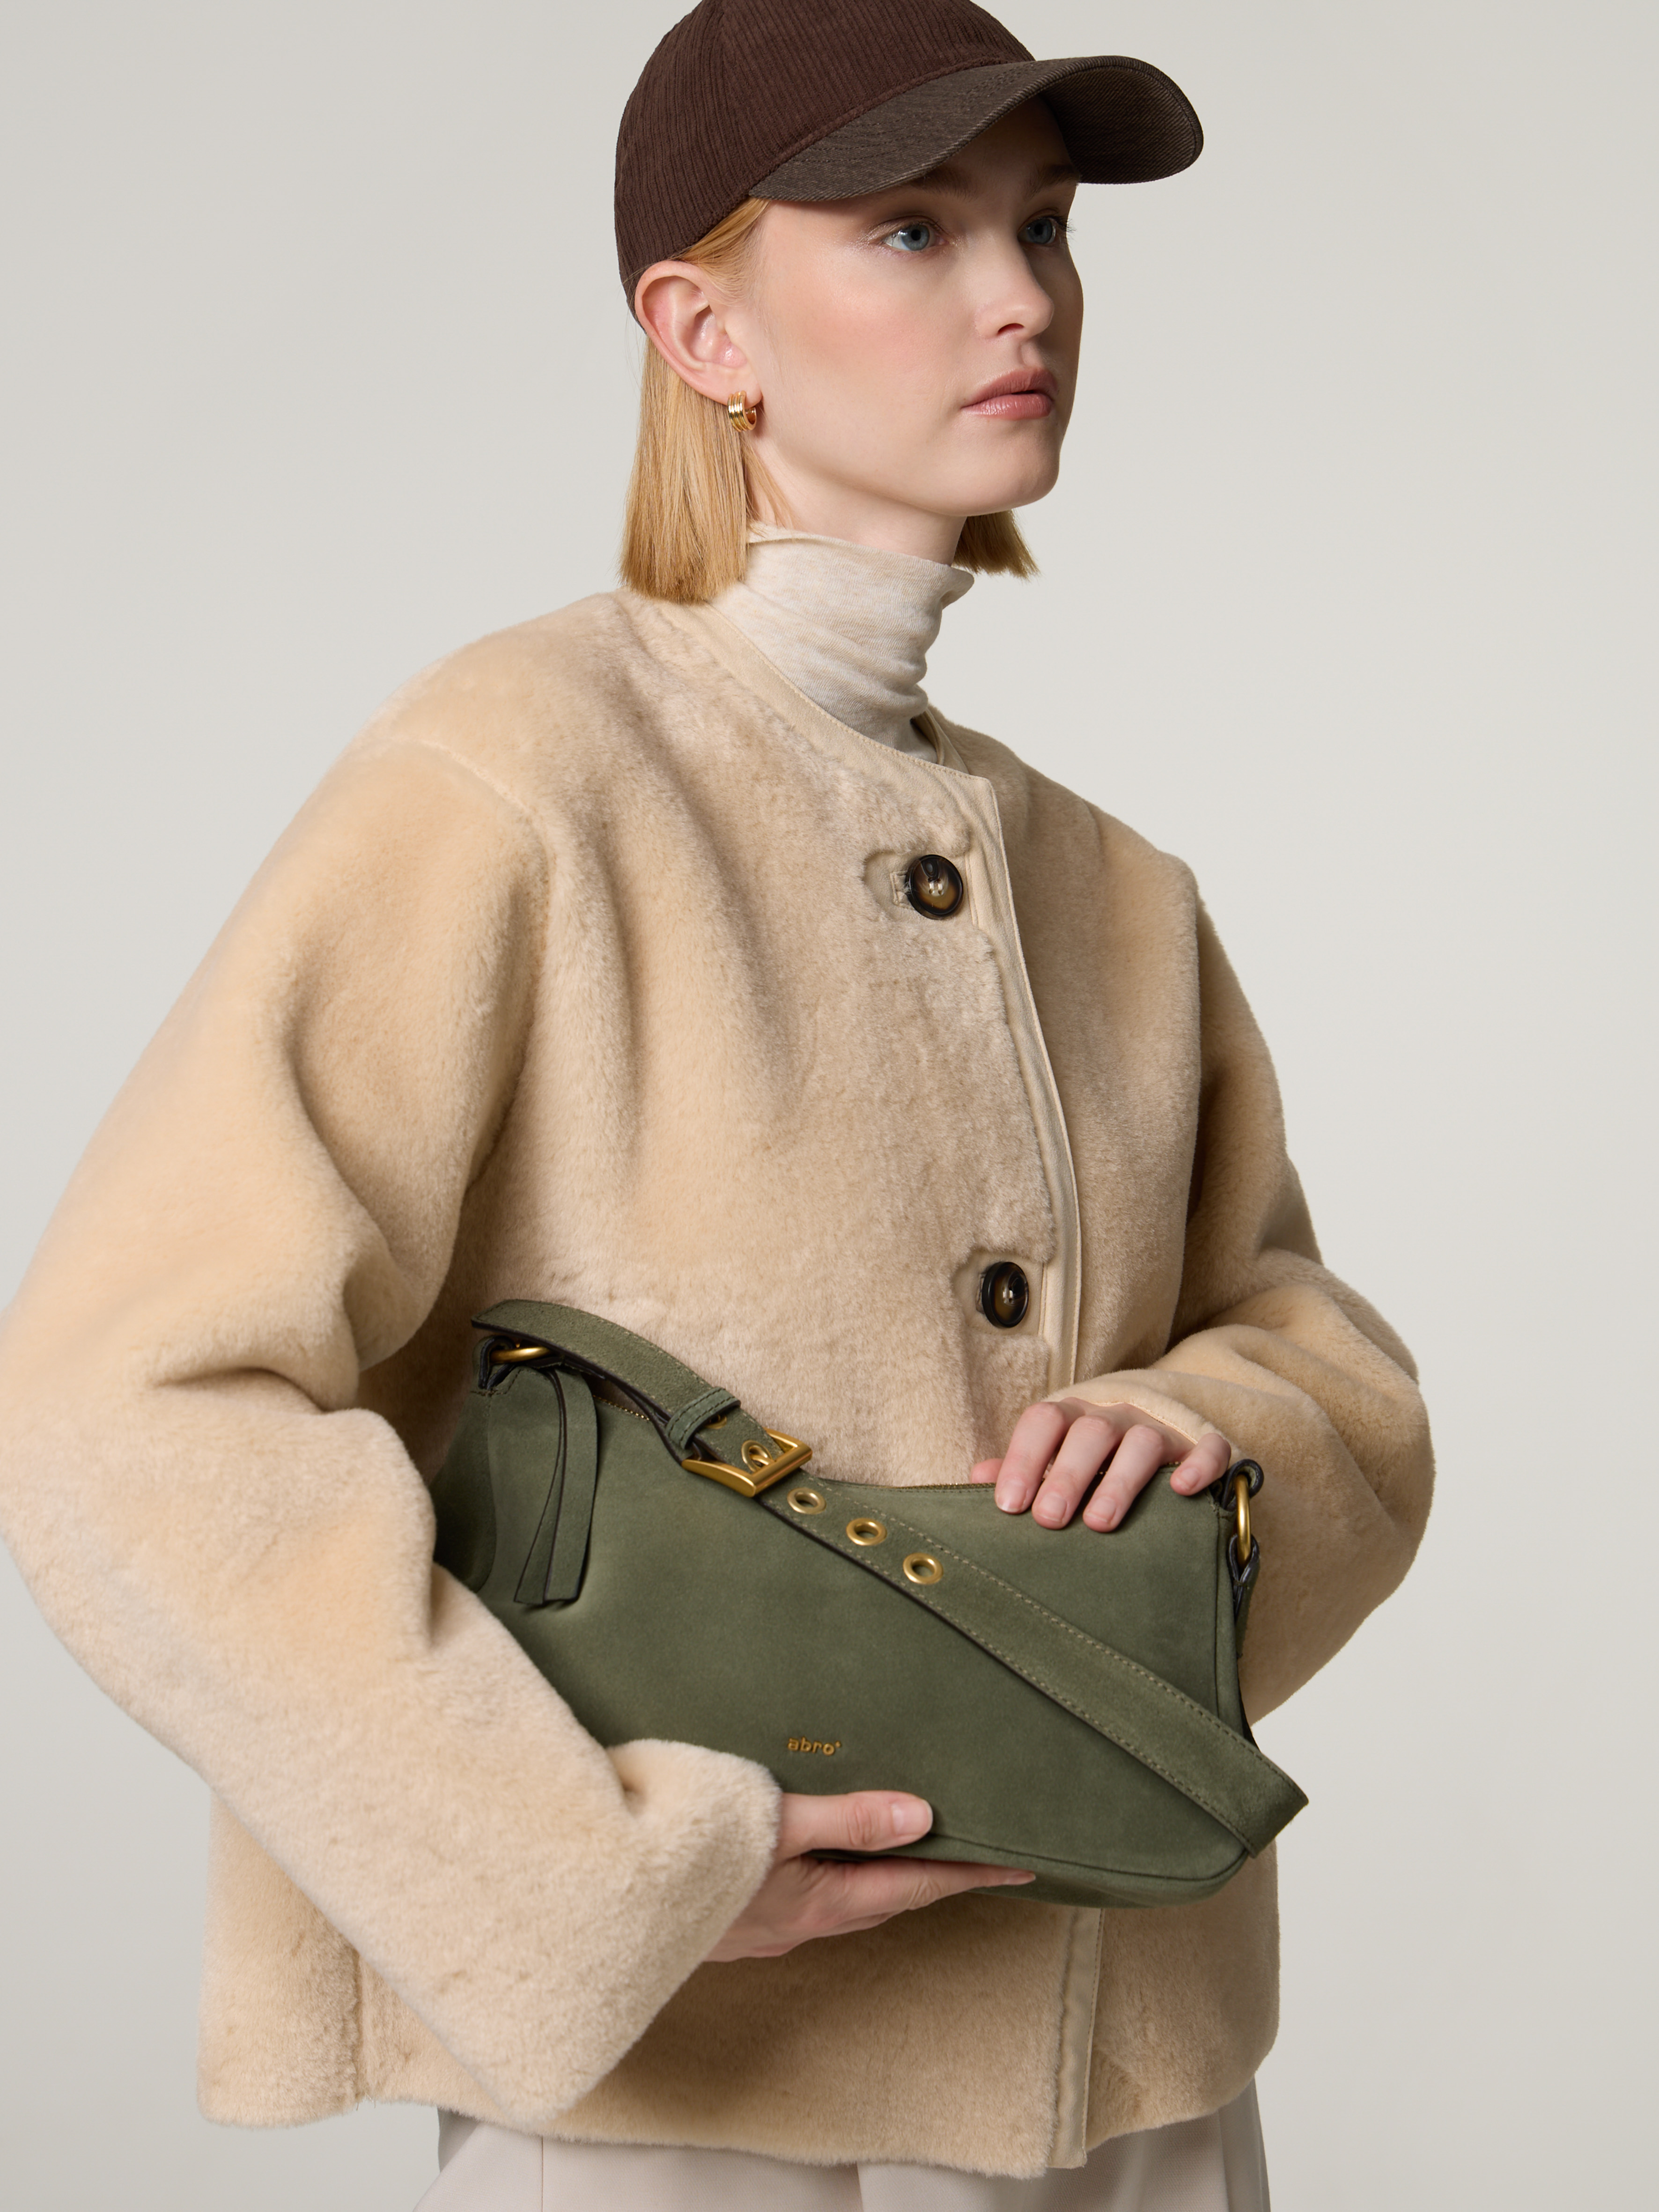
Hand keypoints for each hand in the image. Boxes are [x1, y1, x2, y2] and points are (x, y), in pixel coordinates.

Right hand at [706, 1791, 1031, 1960]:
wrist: (604, 1899)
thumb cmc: (685, 1853)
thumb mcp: (772, 1824)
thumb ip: (847, 1819)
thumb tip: (923, 1816)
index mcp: (818, 1901)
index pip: (915, 1887)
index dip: (971, 1874)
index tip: (1024, 1867)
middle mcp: (800, 1924)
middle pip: (885, 1900)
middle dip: (932, 1878)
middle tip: (975, 1852)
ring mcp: (765, 1931)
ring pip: (845, 1904)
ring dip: (881, 1878)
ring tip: (909, 1847)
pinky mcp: (732, 1923)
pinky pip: (806, 1902)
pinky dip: (833, 1879)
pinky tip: (820, 1857)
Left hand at [971, 1399, 1231, 1530]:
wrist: (1159, 1439)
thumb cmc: (1091, 1466)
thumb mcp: (1053, 1465)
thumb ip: (1018, 1472)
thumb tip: (976, 1479)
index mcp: (1073, 1419)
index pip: (1044, 1421)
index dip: (1023, 1458)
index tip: (1008, 1505)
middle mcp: (1115, 1418)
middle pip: (1091, 1431)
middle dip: (1067, 1474)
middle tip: (1049, 1519)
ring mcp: (1160, 1430)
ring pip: (1143, 1441)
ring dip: (1121, 1480)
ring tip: (1101, 1522)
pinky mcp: (1200, 1448)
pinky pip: (1207, 1447)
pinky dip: (1199, 1465)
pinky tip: (1183, 1490)